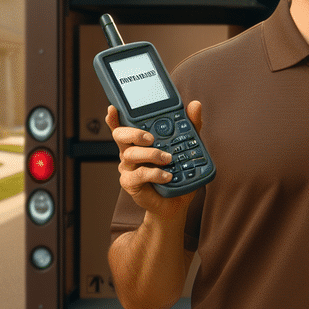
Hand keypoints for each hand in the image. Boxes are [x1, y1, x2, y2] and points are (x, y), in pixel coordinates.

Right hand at [107, 101, 203, 220]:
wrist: (176, 203)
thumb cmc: (178, 175)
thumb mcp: (189, 148)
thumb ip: (191, 126)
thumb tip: (195, 105)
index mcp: (139, 141)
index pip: (124, 125)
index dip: (115, 117)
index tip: (113, 108)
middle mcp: (130, 151)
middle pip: (120, 136)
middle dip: (134, 133)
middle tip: (151, 138)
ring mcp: (128, 167)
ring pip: (130, 154)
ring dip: (151, 154)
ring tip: (168, 160)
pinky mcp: (130, 183)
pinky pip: (139, 174)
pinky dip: (155, 173)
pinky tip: (167, 176)